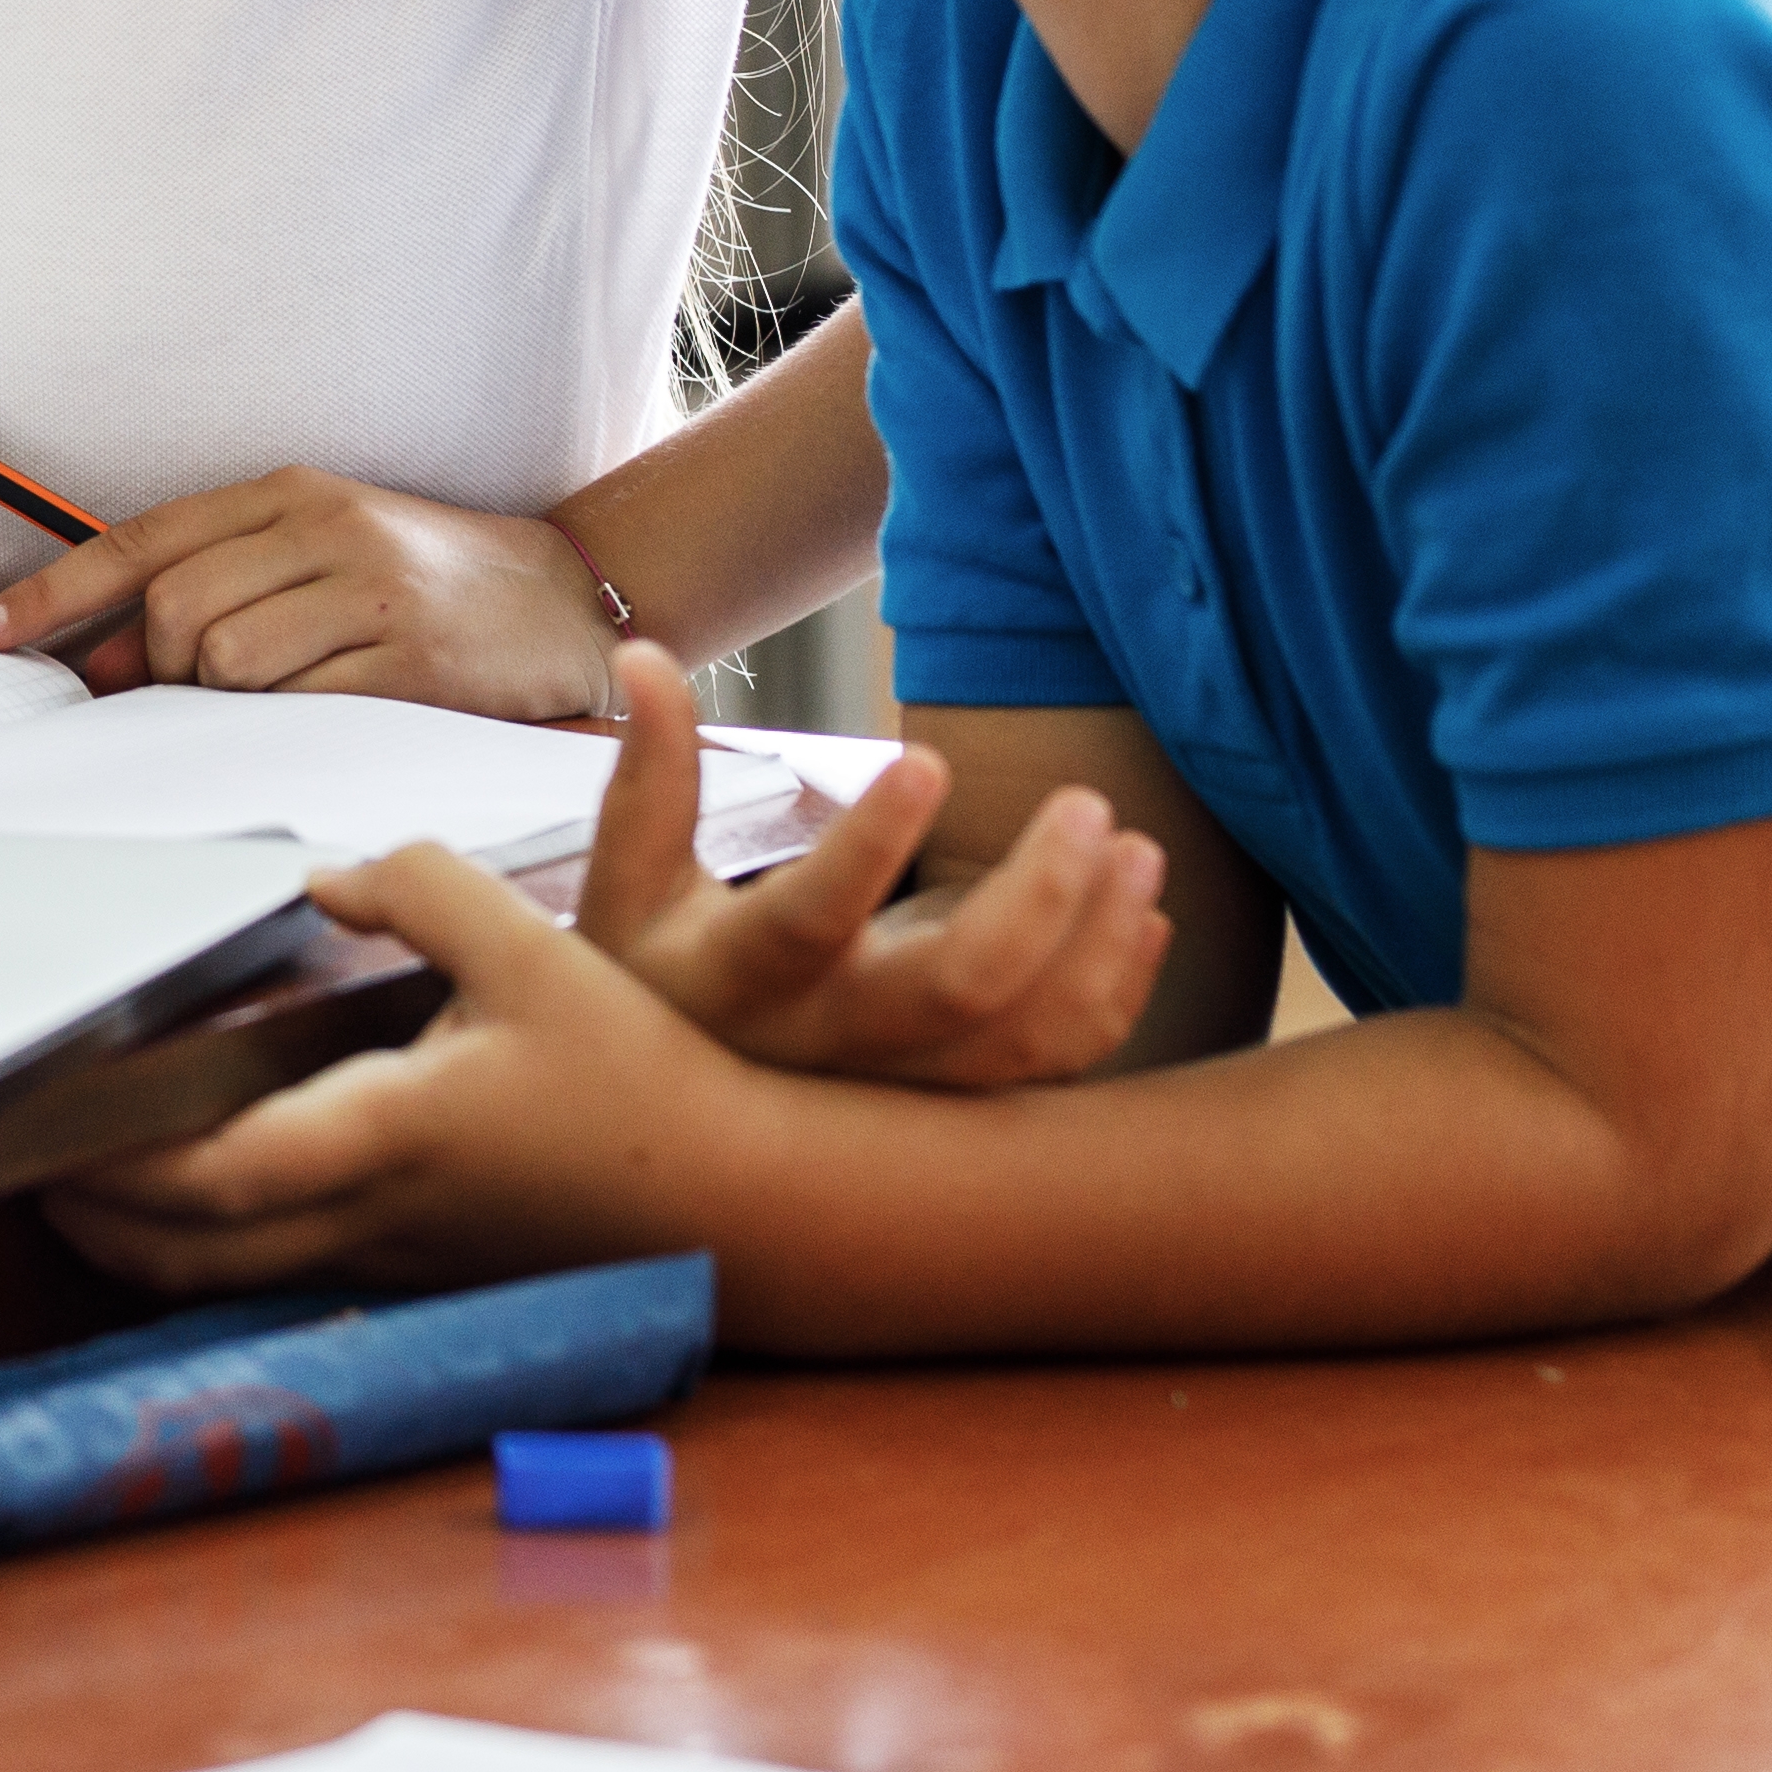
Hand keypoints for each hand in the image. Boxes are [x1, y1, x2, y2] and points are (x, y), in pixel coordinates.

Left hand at [0, 469, 626, 710]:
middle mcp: (326, 530)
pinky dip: (282, 724)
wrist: (573, 596)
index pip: (141, 540)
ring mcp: (372, 593)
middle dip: (159, 667)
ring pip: (226, 660)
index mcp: (291, 495)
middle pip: (174, 607)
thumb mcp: (320, 556)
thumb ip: (219, 591)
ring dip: (225, 701)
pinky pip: (298, 706)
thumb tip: (111, 661)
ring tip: (283, 697)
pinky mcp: (413, 660)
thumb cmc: (428, 583)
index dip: (53, 593)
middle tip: (185, 694)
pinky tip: (319, 717)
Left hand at [43, 831, 777, 1297]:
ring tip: (85, 1181)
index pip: (214, 1175)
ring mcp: (392, 1261)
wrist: (743, 1203)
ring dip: (143, 1242)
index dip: (115, 1165)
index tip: (49, 1122)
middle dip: (92, 1220)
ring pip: (227, 1278)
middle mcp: (374, 1217)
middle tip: (28, 1163)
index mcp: (389, 1136)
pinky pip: (284, 1273)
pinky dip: (217, 1250)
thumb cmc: (641, 1077)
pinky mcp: (418, 1273)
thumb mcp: (538, 953)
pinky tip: (199, 1199)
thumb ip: (422, 894)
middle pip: (187, 1256)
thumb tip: (320, 881)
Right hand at [558, 639, 1171, 1087]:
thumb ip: (652, 771)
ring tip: (1135, 844)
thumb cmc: (653, 971)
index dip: (870, 845)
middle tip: (1089, 801)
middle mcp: (829, 1046)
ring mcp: (901, 1085)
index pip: (811, 918)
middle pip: (958, 988)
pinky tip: (1142, 914)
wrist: (676, 1116)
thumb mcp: (628, 878)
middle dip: (1042, 895)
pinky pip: (1057, 1064)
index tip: (927, 755)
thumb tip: (646, 656)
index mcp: (739, 983)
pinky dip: (1115, 994)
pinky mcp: (956, 1101)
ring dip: (1098, 940)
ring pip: (1028, 1034)